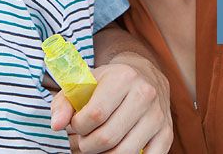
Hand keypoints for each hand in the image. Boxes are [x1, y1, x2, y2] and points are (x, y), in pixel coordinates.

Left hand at [51, 52, 172, 153]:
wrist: (145, 76)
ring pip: (124, 153)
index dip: (78, 126)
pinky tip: (113, 151)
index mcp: (123, 78)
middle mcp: (145, 95)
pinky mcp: (166, 134)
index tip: (75, 124)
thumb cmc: (108, 82)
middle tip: (81, 141)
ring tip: (94, 146)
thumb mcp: (84, 83)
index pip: (95, 114)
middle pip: (107, 138)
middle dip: (86, 145)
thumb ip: (64, 102)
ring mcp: (158, 117)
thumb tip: (56, 125)